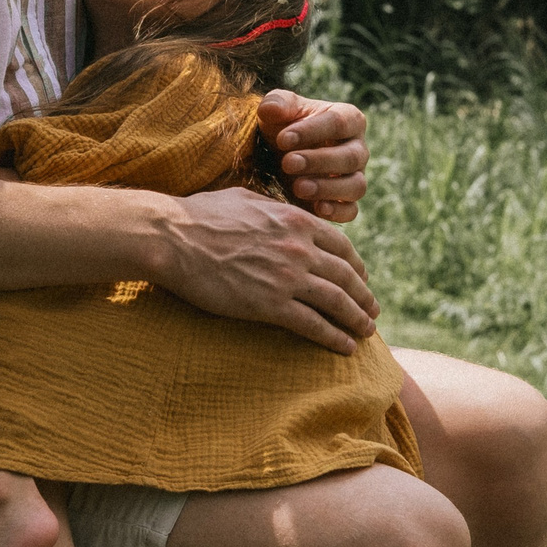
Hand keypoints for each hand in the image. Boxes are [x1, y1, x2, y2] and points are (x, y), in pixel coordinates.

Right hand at [153, 185, 378, 353]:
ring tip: (366, 331)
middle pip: (347, 276)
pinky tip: (346, 347)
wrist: (173, 238)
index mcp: (295, 220)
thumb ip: (272, 210)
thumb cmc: (199, 216)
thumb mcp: (245, 199)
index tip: (361, 278)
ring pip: (337, 302)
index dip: (356, 265)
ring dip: (357, 319)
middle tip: (372, 310)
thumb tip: (279, 214)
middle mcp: (299, 248)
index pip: (341, 246)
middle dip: (364, 295)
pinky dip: (334, 337)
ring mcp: (287, 277)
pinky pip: (313, 325)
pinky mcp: (270, 305)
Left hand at [258, 90, 369, 222]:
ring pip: (355, 186)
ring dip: (327, 188)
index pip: (338, 123)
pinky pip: (350, 210)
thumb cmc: (285, 125)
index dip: (311, 131)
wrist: (280, 155)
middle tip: (288, 163)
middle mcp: (358, 149)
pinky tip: (317, 209)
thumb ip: (276, 103)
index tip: (283, 139)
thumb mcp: (279, 109)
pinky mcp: (345, 202)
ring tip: (298, 187)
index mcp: (349, 119)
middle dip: (318, 161)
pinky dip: (337, 212)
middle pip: (350, 157)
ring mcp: (355, 177)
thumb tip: (270, 109)